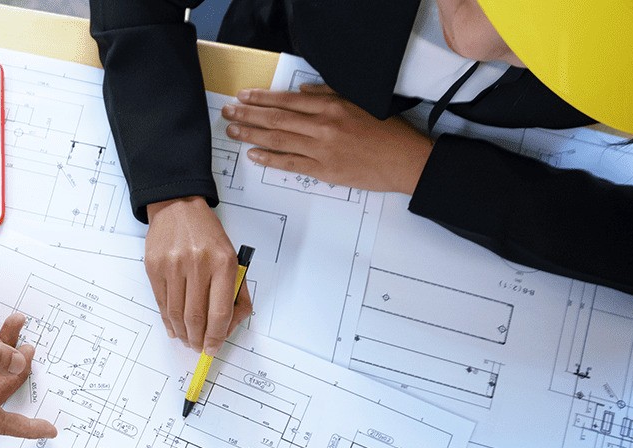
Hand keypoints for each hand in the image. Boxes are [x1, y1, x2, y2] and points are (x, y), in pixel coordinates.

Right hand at [145, 196, 254, 354]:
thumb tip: (227, 326)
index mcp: (223, 263)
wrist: (177, 207)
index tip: (214, 347)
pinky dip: (168, 320)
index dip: (217, 336)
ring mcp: (173, 266)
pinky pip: (162, 302)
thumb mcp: (231, 257)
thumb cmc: (207, 234)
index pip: (220, 312)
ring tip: (188, 339)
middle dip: (198, 339)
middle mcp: (198, 264)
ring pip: (176, 313)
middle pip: (196, 317)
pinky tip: (173, 327)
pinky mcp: (154, 267)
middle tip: (199, 347)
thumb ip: (235, 291)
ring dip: (182, 333)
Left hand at [222, 85, 432, 194]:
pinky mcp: (324, 171)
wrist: (404, 160)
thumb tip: (303, 91)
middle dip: (248, 114)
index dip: (261, 98)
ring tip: (233, 131)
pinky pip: (290, 164)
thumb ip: (329, 94)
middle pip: (276, 119)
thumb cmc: (386, 131)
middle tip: (228, 112)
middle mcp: (322, 126)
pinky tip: (253, 154)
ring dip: (251, 135)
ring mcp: (321, 149)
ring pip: (278, 140)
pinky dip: (270, 159)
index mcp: (331, 106)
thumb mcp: (359, 102)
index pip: (286, 100)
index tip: (243, 96)